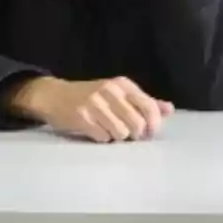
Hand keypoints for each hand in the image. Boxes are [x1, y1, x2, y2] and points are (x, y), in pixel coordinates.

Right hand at [6, 75, 173, 142]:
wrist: (53, 95)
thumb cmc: (90, 96)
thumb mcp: (118, 94)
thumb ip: (144, 102)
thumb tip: (169, 109)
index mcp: (122, 84)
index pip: (149, 108)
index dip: (152, 126)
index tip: (147, 132)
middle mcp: (109, 90)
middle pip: (137, 124)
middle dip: (134, 134)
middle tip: (126, 133)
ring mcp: (94, 103)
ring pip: (121, 133)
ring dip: (117, 137)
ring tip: (108, 130)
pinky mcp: (81, 116)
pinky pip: (103, 137)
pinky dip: (102, 138)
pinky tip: (95, 131)